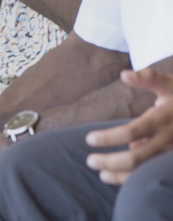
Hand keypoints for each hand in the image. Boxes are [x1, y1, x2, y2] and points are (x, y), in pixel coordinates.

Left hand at [86, 68, 172, 183]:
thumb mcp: (169, 83)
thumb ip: (148, 78)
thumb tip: (124, 74)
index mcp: (162, 118)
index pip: (131, 131)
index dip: (109, 138)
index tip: (89, 139)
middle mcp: (168, 139)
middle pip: (136, 157)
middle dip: (111, 162)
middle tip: (90, 161)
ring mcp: (171, 152)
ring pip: (146, 171)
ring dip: (122, 176)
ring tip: (102, 174)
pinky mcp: (172, 162)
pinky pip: (154, 174)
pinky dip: (137, 178)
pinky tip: (119, 177)